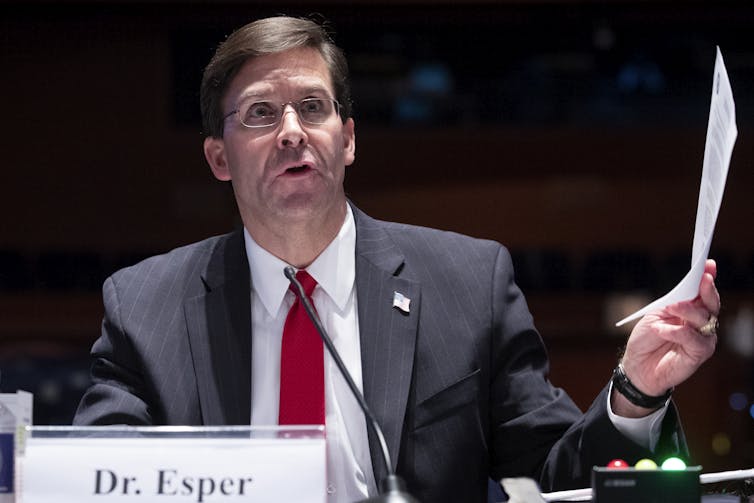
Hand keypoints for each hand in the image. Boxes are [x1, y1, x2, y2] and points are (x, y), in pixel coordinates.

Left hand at [614, 259, 719, 416]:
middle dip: (706, 290)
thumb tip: (686, 297)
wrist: (637, 366)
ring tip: (671, 308)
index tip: (708, 263)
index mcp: (689, 310)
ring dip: (687, 311)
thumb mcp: (655, 316)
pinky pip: (695, 339)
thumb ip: (672, 305)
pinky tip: (663, 330)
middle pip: (711, 303)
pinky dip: (678, 332)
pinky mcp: (700, 353)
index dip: (708, 277)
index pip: (702, 292)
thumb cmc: (645, 339)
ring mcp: (702, 338)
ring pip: (705, 318)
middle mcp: (700, 322)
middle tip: (701, 280)